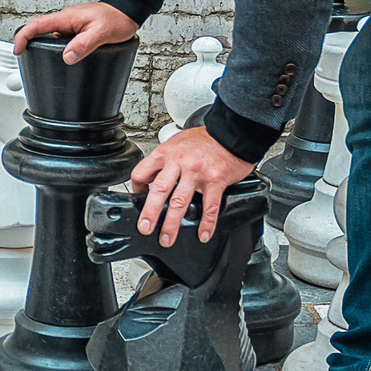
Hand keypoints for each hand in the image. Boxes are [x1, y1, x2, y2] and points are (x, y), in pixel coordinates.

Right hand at [12, 2, 137, 64]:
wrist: (128, 11)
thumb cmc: (116, 19)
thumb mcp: (101, 34)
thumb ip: (83, 45)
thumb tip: (67, 57)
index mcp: (67, 18)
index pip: (37, 25)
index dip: (23, 37)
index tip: (18, 49)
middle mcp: (66, 19)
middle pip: (38, 29)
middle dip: (27, 41)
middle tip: (23, 55)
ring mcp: (70, 24)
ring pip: (49, 34)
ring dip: (41, 44)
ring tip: (40, 59)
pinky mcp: (76, 29)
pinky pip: (60, 37)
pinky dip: (55, 46)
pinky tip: (62, 56)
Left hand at [127, 125, 255, 246]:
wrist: (232, 132)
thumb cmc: (205, 138)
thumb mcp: (177, 142)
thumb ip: (166, 160)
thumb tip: (154, 178)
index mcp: (166, 153)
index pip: (143, 172)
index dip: (138, 188)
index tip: (138, 199)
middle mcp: (179, 162)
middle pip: (159, 191)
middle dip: (149, 213)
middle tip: (145, 228)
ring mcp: (197, 172)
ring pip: (180, 202)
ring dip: (172, 224)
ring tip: (167, 238)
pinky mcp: (215, 181)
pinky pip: (209, 207)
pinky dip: (206, 223)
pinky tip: (203, 234)